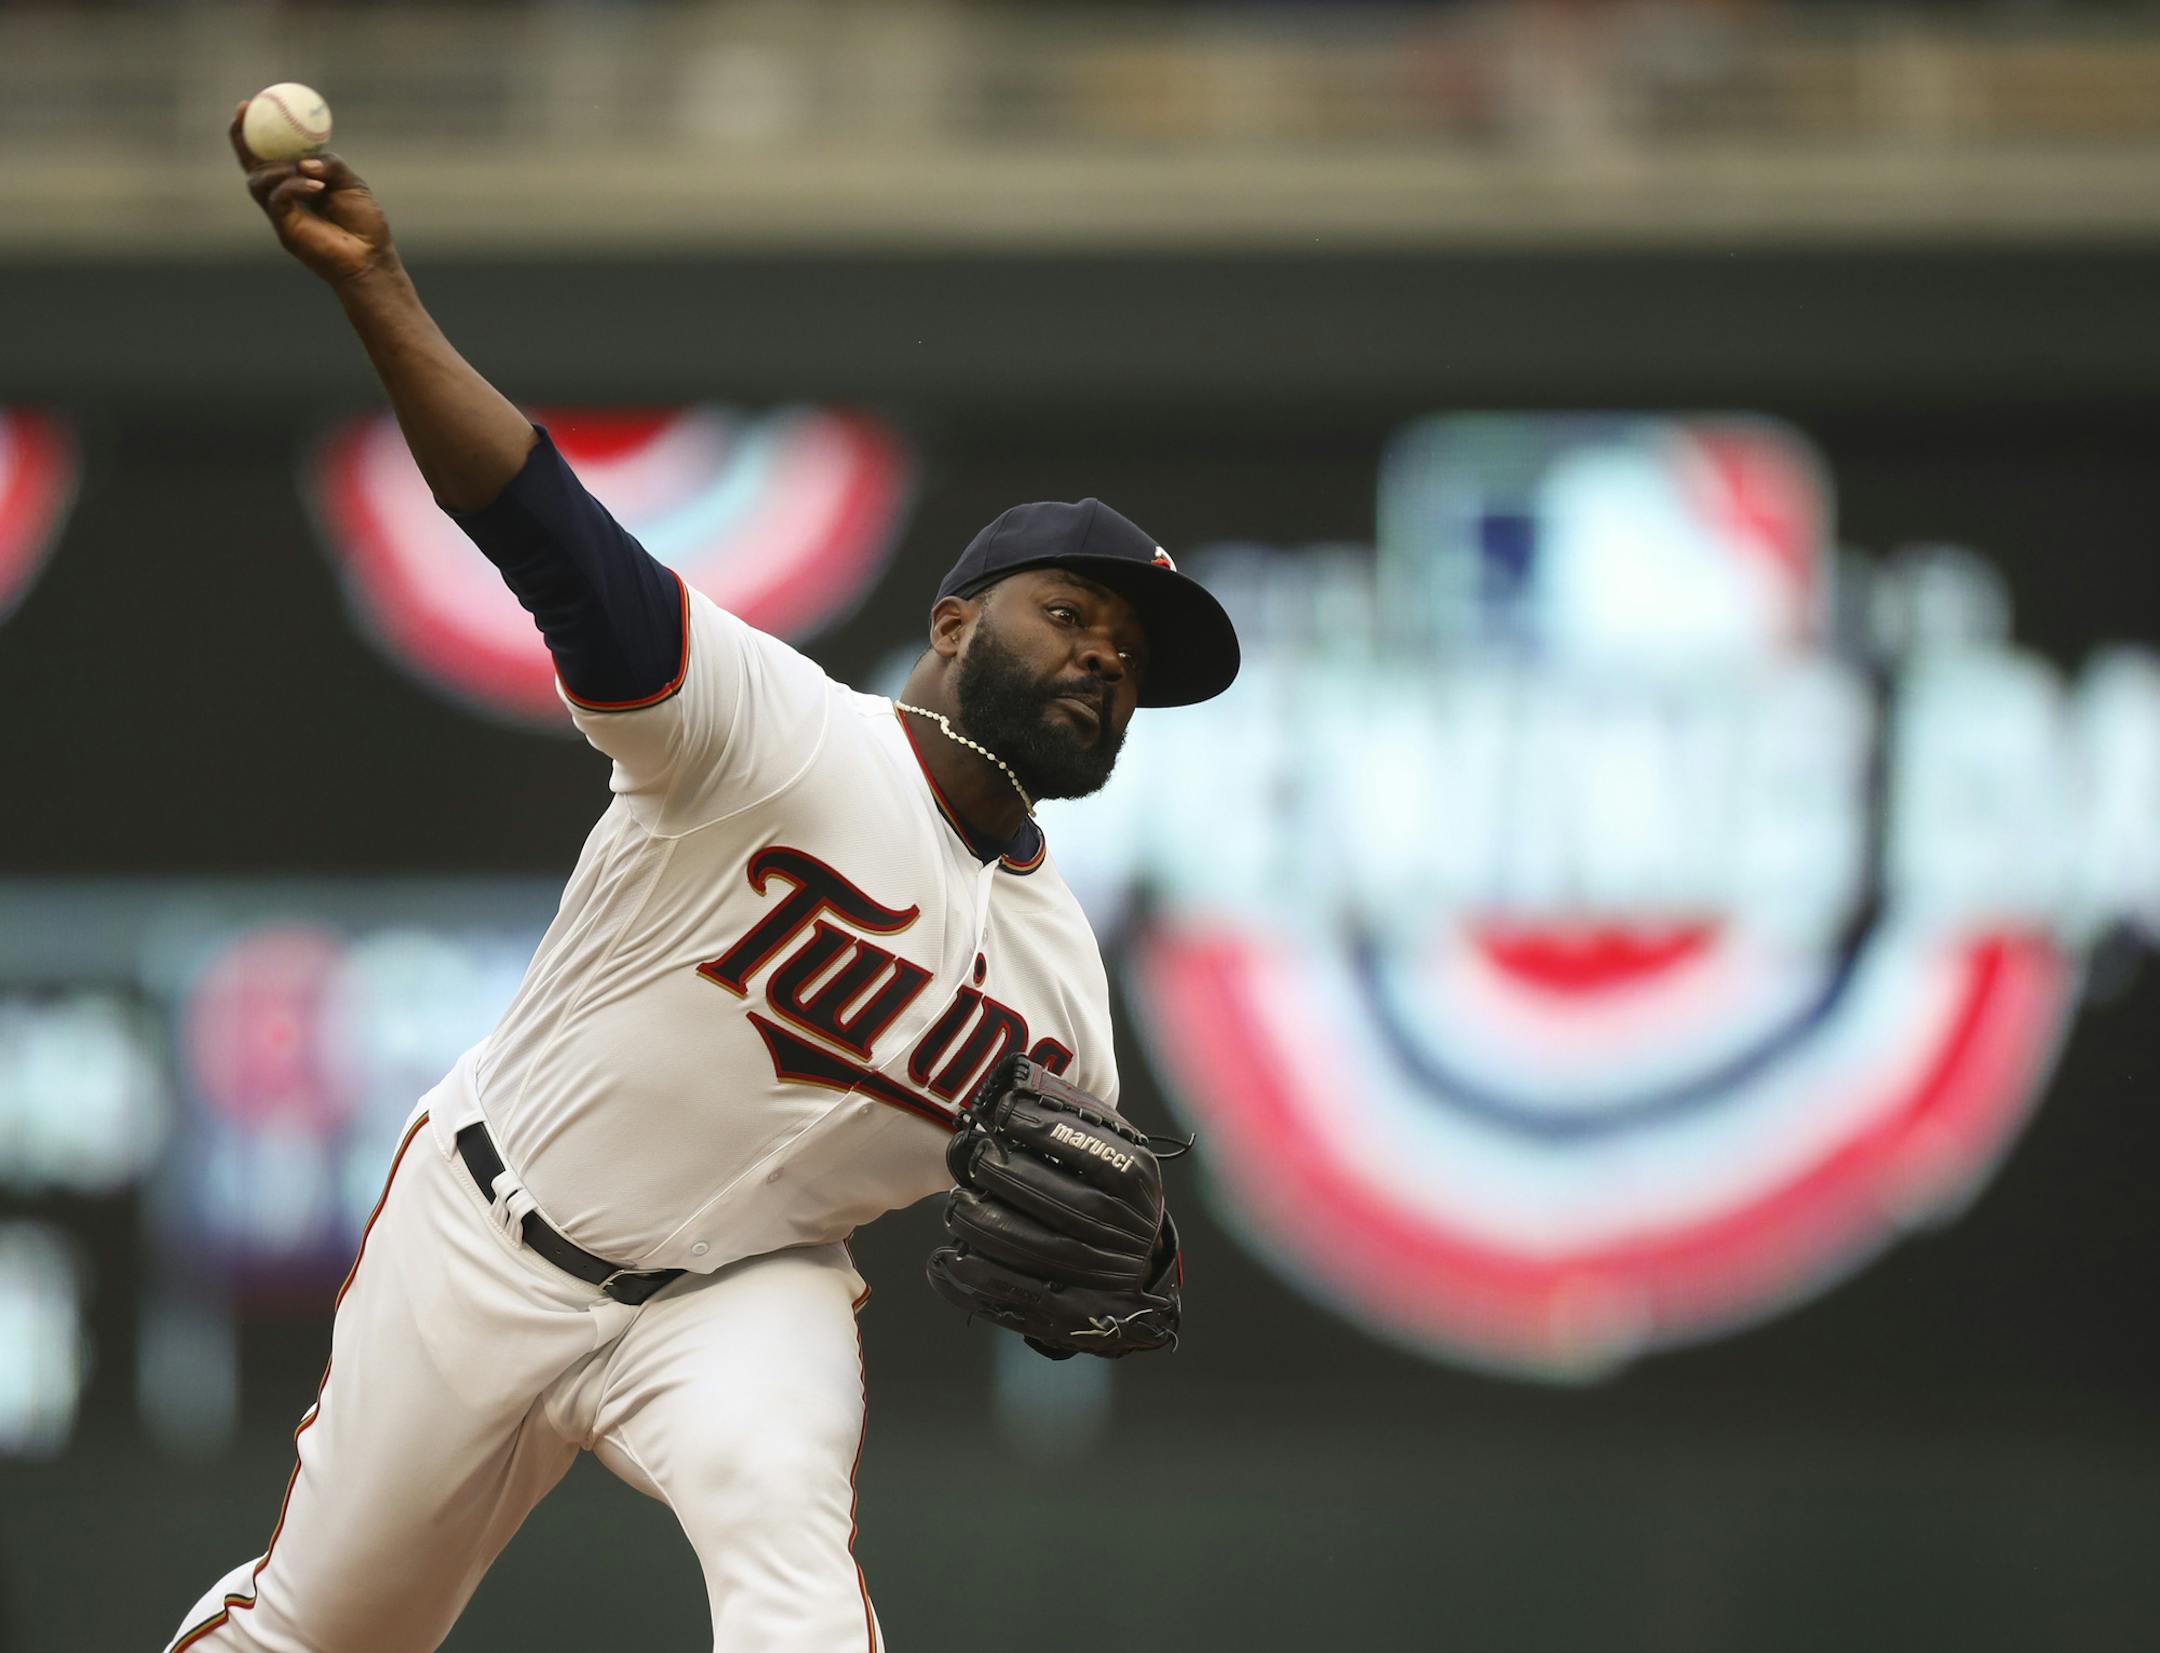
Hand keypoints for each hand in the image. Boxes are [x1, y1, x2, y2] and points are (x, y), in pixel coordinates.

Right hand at [230, 100, 394, 284]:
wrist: (371, 259)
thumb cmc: (364, 223)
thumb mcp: (351, 183)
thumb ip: (331, 164)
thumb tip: (304, 161)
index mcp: (297, 181)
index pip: (268, 154)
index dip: (253, 131)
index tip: (249, 104)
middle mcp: (283, 196)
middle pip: (251, 166)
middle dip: (242, 139)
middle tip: (246, 114)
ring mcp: (281, 213)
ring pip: (259, 182)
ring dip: (277, 168)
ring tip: (303, 168)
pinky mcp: (285, 229)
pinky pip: (278, 199)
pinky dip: (293, 186)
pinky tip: (315, 185)